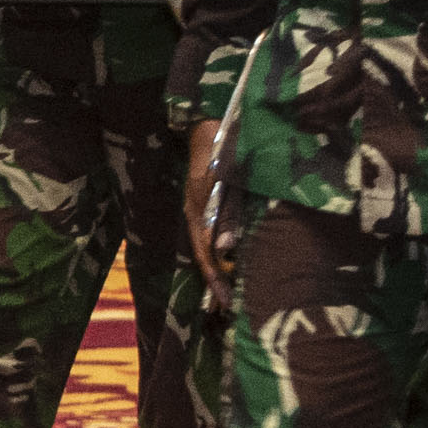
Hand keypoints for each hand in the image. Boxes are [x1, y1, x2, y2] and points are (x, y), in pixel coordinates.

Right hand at [181, 120, 238, 311]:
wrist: (210, 122)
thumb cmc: (221, 149)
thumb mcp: (225, 182)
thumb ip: (226, 214)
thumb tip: (225, 250)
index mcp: (196, 212)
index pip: (205, 254)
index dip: (215, 279)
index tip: (226, 301)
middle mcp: (195, 213)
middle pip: (204, 254)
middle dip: (215, 280)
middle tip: (227, 304)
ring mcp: (200, 207)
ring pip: (207, 245)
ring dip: (218, 268)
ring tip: (228, 289)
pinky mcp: (208, 201)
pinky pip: (212, 233)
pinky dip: (220, 251)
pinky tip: (231, 258)